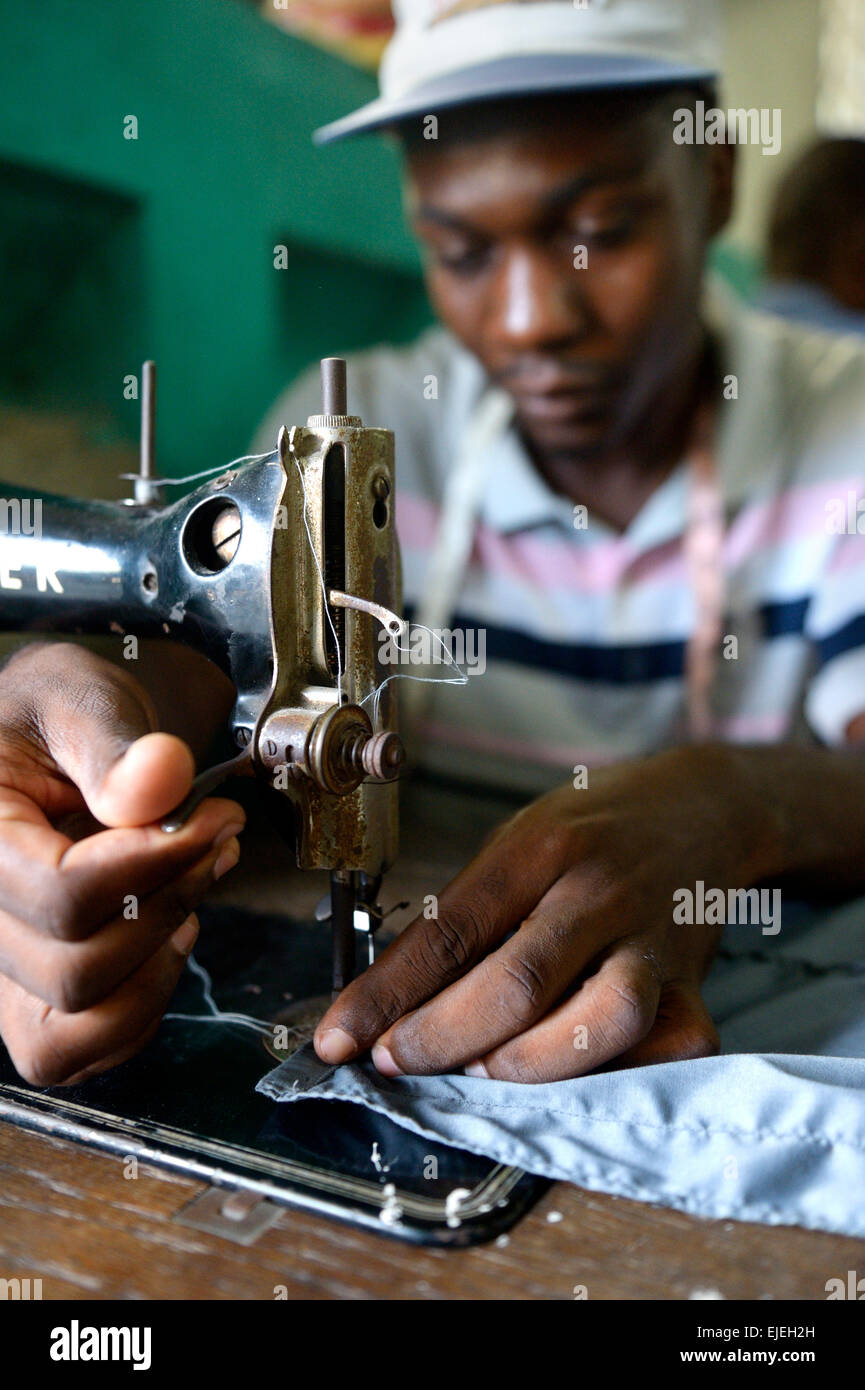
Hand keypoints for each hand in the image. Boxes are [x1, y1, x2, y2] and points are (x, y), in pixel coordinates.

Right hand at [0, 643, 244, 1085]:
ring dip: (154, 973)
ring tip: (191, 898)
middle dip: (167, 908)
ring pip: (71, 1031)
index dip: (155, 867)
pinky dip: (138, 1011)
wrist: (62, 735)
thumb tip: (159, 779)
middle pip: (72, 972)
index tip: (212, 820)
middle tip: (215, 843)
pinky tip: (167, 937)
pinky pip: (78, 1048)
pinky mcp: (29, 992)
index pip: (62, 895)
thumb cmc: (61, 711)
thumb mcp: (82, 696)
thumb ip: (115, 743)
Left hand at [315, 747, 775, 1081]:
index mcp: (540, 849)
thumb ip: (465, 913)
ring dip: (531, 1062)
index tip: (339, 1038)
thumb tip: (390, 998)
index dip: (386, 994)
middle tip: (396, 1061)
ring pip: (602, 1017)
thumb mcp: (516, 842)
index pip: (449, 930)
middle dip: (440, 1038)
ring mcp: (652, 937)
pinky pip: (671, 1043)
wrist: (700, 806)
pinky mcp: (694, 980)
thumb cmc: (589, 830)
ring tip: (486, 1068)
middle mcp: (597, 891)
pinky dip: (621, 1071)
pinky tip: (579, 1071)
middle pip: (517, 982)